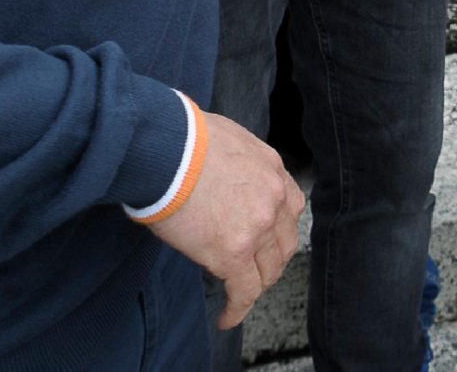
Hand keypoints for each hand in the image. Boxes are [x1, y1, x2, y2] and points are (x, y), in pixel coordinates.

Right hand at [145, 112, 306, 327]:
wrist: (167, 147)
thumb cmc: (184, 138)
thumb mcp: (229, 140)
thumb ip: (239, 165)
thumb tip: (223, 178)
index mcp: (273, 170)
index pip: (290, 208)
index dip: (277, 231)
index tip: (266, 242)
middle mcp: (274, 199)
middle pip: (284, 243)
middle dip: (270, 261)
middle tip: (253, 272)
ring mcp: (258, 226)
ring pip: (267, 270)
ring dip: (255, 284)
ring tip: (239, 295)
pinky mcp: (233, 252)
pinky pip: (244, 290)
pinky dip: (237, 308)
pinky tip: (227, 318)